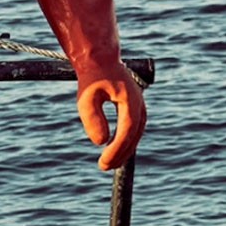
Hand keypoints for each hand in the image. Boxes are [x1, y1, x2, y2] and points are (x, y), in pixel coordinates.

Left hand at [35, 0, 145, 169]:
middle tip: (103, 166)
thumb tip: (100, 142)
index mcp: (130, 100)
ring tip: (108, 162)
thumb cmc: (92, 77)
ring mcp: (139, 105)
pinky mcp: (134, 107)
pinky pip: (133, 129)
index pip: (127, 131)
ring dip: (124, 149)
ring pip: (135, 134)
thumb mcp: (86, 97)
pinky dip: (125, 141)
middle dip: (120, 154)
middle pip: (134, 136)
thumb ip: (92, 118)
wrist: (99, 59)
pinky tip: (114, 150)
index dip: (117, 149)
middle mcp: (139, 104)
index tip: (102, 161)